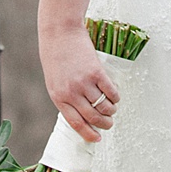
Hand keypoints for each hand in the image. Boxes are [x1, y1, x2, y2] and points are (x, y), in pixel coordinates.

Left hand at [39, 23, 120, 143]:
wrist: (60, 32)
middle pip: (93, 118)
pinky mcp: (96, 72)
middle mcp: (71, 93)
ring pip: (104, 107)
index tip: (97, 139)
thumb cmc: (56, 55)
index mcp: (58, 97)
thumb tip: (82, 112)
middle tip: (109, 123)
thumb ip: (66, 96)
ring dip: (111, 111)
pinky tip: (115, 95)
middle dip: (104, 124)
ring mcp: (84, 83)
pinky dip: (116, 96)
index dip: (89, 134)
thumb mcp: (55, 80)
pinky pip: (111, 92)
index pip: (76, 123)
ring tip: (112, 108)